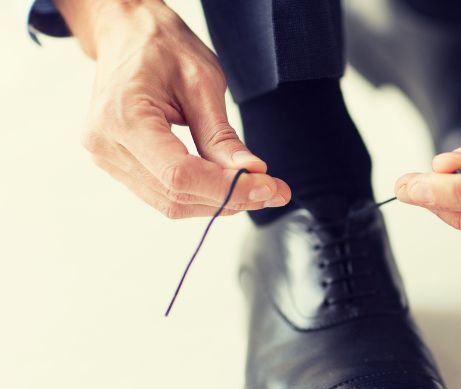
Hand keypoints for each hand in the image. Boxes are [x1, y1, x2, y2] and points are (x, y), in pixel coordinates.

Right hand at [56, 0, 289, 217]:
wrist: (126, 34)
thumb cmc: (160, 47)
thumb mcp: (201, 82)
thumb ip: (222, 136)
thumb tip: (252, 173)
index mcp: (123, 119)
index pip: (180, 175)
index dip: (227, 189)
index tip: (267, 187)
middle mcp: (107, 145)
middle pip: (176, 194)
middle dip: (230, 198)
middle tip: (273, 191)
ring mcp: (107, 158)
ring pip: (171, 202)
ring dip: (218, 202)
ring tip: (256, 190)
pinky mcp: (117, 164)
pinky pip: (162, 193)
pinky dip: (199, 195)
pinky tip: (227, 186)